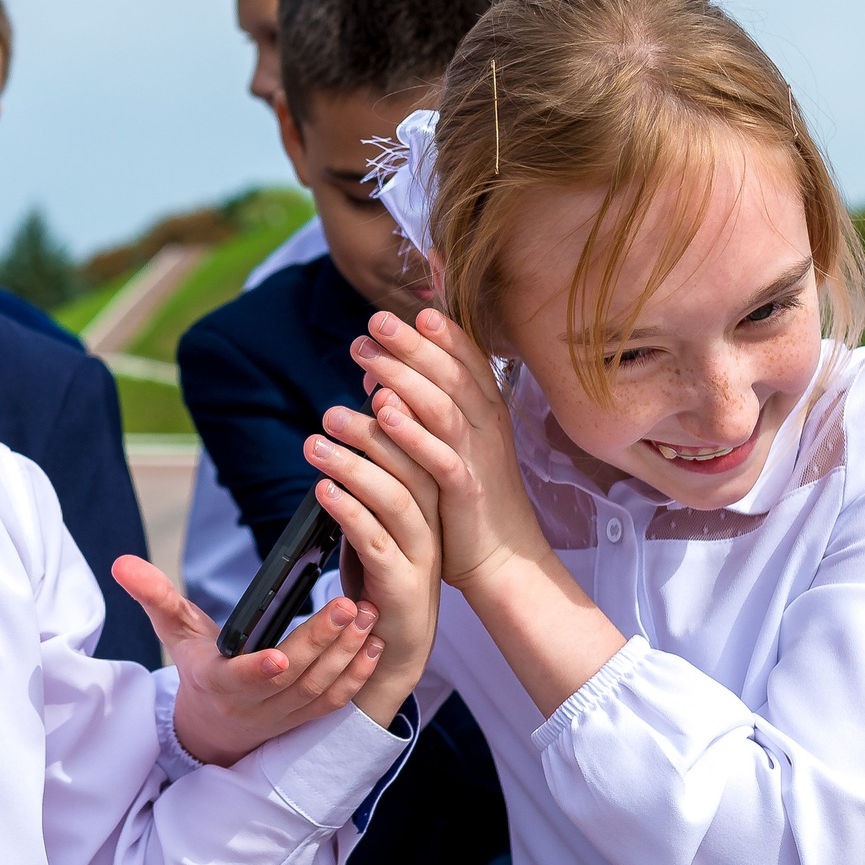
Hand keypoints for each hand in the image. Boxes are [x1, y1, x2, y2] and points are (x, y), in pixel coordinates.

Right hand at [112, 555, 383, 764]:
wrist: (214, 728)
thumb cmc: (197, 668)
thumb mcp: (175, 633)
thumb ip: (154, 597)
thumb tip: (122, 563)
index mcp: (218, 684)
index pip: (239, 680)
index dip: (259, 671)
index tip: (279, 654)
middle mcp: (253, 706)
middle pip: (293, 679)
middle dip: (321, 643)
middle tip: (347, 605)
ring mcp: (283, 716)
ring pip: (320, 690)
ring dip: (347, 654)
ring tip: (366, 613)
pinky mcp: (305, 719)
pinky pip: (336, 701)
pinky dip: (358, 675)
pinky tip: (374, 642)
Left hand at [302, 397, 441, 725]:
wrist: (397, 648)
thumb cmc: (383, 574)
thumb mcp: (380, 514)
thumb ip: (370, 474)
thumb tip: (348, 426)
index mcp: (439, 493)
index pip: (432, 431)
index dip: (413, 391)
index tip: (382, 355)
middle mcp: (438, 518)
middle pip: (419, 456)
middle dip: (381, 418)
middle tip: (343, 386)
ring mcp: (424, 550)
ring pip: (397, 494)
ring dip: (355, 461)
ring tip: (317, 440)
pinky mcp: (403, 583)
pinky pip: (376, 539)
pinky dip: (348, 510)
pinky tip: (323, 490)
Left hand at [356, 307, 627, 717]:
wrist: (501, 560)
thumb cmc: (469, 502)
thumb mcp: (451, 447)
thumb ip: (424, 412)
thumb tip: (383, 380)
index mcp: (486, 413)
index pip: (466, 358)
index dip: (442, 330)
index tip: (414, 303)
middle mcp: (487, 427)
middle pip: (449, 373)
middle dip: (411, 342)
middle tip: (373, 321)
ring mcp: (479, 457)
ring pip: (441, 405)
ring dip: (399, 377)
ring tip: (362, 356)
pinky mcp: (466, 491)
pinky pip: (439, 455)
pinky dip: (411, 431)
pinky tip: (382, 412)